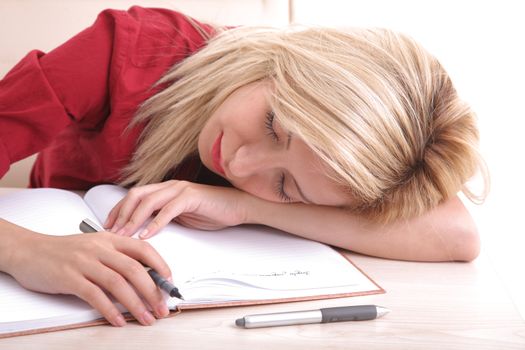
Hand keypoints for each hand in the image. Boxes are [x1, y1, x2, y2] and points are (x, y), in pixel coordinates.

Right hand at [7, 229, 171, 326]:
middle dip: (153, 291)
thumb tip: (144, 276)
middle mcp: (99, 249)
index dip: (160, 265)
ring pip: (118, 283)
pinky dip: (110, 310)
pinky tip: (119, 320)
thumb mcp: (95, 246)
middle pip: (135, 269)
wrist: (29, 250)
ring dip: (136, 304)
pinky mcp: (69, 278)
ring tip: (146, 318)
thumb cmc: (64, 250)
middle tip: (161, 308)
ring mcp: (84, 263)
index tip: (170, 282)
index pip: (143, 249)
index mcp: (109, 239)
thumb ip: (117, 257)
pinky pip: (95, 296)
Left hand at [104, 180, 249, 237]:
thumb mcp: (182, 216)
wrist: (237, 206)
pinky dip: (155, 223)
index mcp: (166, 189)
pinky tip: (147, 235)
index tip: (108, 225)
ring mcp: (180, 189)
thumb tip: (142, 230)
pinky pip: (168, 209)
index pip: (135, 195)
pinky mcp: (192, 197)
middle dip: (121, 213)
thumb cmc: (212, 212)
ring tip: (125, 235)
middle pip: (136, 195)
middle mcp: (170, 185)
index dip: (119, 209)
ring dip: (134, 219)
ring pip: (149, 201)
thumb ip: (163, 218)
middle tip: (112, 232)